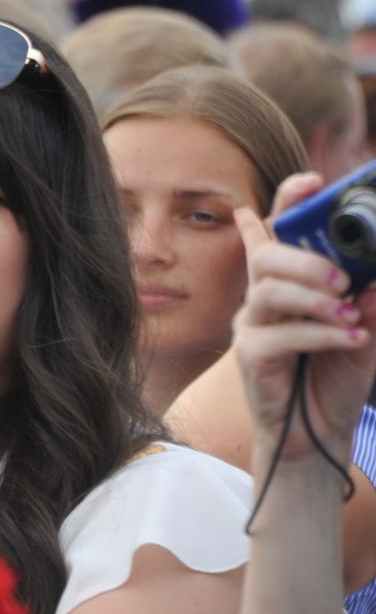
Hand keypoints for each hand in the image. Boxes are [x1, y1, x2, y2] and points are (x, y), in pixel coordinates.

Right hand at [233, 173, 375, 467]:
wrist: (319, 432)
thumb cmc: (336, 375)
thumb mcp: (366, 329)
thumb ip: (370, 299)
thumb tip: (375, 273)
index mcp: (290, 283)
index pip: (279, 232)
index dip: (288, 203)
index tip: (312, 181)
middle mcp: (264, 298)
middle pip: (267, 256)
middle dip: (305, 259)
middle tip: (343, 278)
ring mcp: (252, 325)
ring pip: (267, 291)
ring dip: (314, 299)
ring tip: (349, 314)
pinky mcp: (249, 355)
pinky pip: (277, 334)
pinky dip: (319, 334)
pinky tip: (351, 340)